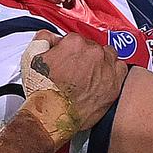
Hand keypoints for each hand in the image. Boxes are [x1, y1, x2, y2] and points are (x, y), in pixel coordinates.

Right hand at [20, 30, 127, 147]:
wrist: (52, 116)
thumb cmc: (43, 92)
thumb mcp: (31, 58)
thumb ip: (43, 39)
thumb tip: (50, 36)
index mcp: (74, 43)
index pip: (75, 39)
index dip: (69, 50)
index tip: (66, 60)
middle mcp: (93, 52)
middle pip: (92, 47)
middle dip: (84, 57)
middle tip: (75, 71)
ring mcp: (106, 67)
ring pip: (108, 55)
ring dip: (101, 62)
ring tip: (90, 74)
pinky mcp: (115, 82)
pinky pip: (120, 68)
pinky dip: (113, 72)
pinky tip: (103, 78)